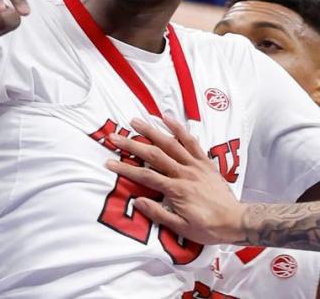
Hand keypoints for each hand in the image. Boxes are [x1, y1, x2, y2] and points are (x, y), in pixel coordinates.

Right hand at [105, 115, 245, 244]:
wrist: (237, 222)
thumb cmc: (208, 228)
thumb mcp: (182, 228)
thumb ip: (159, 214)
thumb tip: (137, 201)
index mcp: (176, 190)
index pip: (145, 176)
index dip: (125, 169)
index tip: (109, 162)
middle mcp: (184, 173)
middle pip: (154, 155)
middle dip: (132, 145)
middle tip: (115, 136)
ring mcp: (195, 165)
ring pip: (170, 144)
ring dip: (151, 131)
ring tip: (135, 121)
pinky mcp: (205, 162)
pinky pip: (191, 142)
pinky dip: (179, 129)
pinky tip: (167, 118)